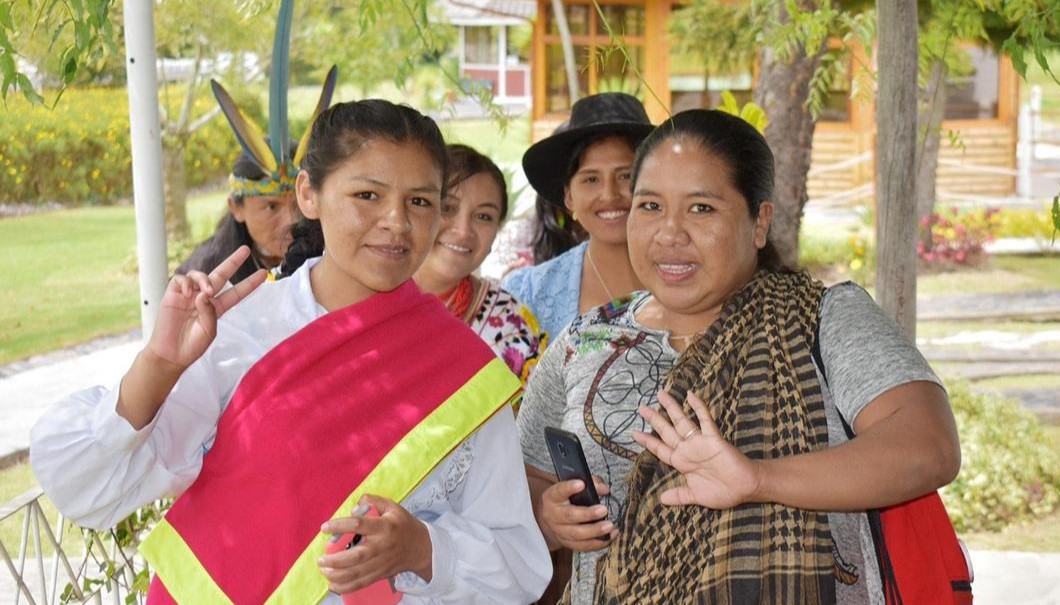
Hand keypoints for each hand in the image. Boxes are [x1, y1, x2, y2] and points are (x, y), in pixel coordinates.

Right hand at [145, 246, 264, 371]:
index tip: (263, 274)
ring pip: (199, 275)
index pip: (236, 292)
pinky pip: (180, 279)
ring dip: (205, 279)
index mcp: (217, 308)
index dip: (249, 283)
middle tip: (245, 249)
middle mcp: (204, 298)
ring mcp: (188, 295)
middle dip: (233, 262)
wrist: (170, 354)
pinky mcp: (172, 294)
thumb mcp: (209, 331)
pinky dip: (185, 282)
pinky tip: (188, 293)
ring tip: (206, 291)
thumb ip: (210, 312)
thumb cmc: (191, 346)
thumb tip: (204, 293)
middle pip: (221, 275)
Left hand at [318, 495, 432, 593]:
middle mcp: (382, 546)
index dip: (340, 526)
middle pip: (357, 555)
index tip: (324, 527)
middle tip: (320, 559)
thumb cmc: (403, 524)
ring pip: (357, 573)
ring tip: (324, 570)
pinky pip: (361, 583)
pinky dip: (345, 587)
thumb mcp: (392, 506)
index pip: (359, 525)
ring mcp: (381, 562)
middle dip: (336, 560)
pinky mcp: (380, 574)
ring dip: (337, 575)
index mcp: (384, 526)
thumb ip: (373, 501)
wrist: (421, 547)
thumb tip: (355, 505)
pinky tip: (333, 584)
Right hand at [538, 476, 616, 551]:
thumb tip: (603, 489)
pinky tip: (610, 537)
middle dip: (588, 514)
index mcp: (552, 497)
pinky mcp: (567, 543)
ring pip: (576, 535)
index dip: (569, 488)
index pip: (559, 491)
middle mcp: (553, 515)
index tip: (581, 484)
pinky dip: (598, 543)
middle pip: (569, 516)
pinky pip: (583, 546)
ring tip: (610, 526)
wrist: (553, 518)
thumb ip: (591, 482)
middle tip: (603, 510)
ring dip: (595, 532)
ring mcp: (559, 531)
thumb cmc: (567, 499)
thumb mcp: (574, 486)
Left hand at [633, 390, 762, 508]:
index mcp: (682, 463)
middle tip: (640, 408)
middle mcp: (688, 449)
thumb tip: (661, 499)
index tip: (634, 433)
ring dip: (671, 408)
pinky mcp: (714, 438)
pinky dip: (698, 407)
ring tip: (660, 394)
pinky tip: (690, 395)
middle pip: (667, 431)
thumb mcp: (695, 496)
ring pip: (682, 422)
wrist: (745, 489)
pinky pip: (705, 420)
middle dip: (654, 419)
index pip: (661, 449)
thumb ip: (679, 496)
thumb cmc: (723, 492)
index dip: (648, 441)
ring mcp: (700, 442)